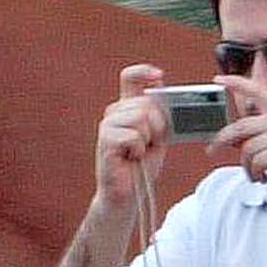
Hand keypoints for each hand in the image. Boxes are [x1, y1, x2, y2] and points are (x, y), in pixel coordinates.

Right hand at [94, 63, 173, 215]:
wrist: (129, 194)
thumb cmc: (142, 166)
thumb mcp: (158, 135)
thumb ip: (160, 113)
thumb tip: (161, 88)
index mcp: (126, 108)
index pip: (130, 78)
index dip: (143, 72)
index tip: (158, 76)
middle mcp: (114, 113)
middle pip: (145, 103)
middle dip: (157, 125)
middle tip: (149, 143)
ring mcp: (107, 125)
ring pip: (140, 118)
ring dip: (147, 139)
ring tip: (138, 152)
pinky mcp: (105, 140)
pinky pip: (133, 135)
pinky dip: (138, 149)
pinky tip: (130, 157)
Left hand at [217, 79, 266, 222]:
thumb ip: (259, 135)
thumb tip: (230, 138)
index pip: (257, 91)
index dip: (236, 83)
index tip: (219, 78)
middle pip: (241, 126)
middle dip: (222, 140)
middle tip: (212, 150)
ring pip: (246, 148)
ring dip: (247, 166)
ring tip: (258, 174)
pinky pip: (254, 162)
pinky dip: (255, 174)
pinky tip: (265, 178)